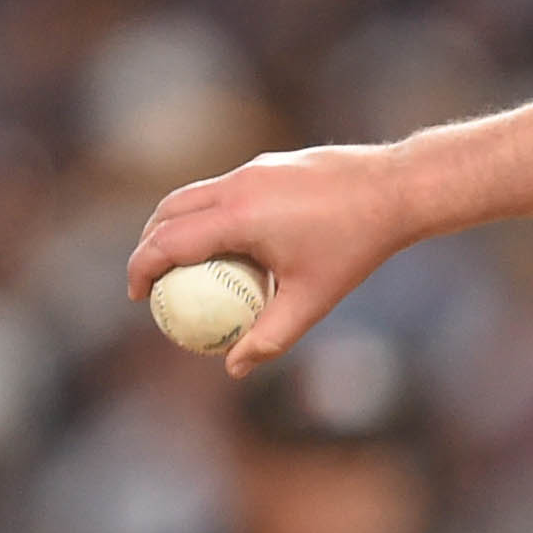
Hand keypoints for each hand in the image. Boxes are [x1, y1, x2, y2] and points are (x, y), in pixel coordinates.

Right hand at [125, 141, 424, 377]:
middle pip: (168, 211)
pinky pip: (223, 189)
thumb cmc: (355, 249)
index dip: (141, 269)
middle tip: (150, 281)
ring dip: (175, 225)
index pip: (168, 242)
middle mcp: (237, 185)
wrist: (395, 188)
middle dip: (147, 244)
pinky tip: (228, 243)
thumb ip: (270, 336)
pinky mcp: (267, 164)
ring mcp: (251, 169)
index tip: (137, 297)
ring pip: (193, 194)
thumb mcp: (313, 300)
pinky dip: (209, 213)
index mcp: (238, 216)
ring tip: (180, 263)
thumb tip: (234, 368)